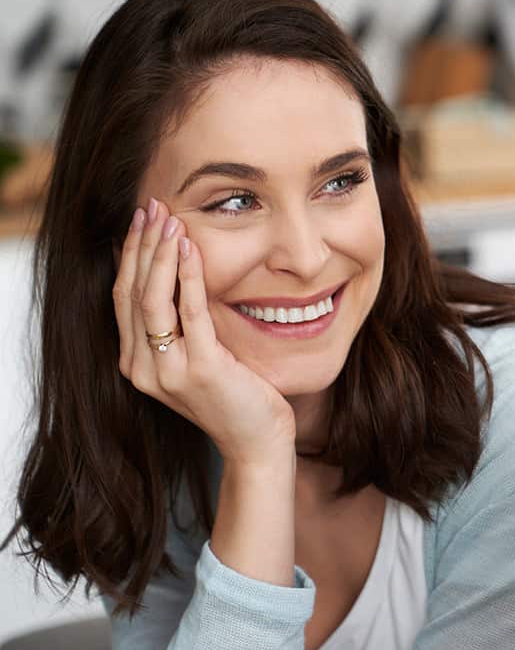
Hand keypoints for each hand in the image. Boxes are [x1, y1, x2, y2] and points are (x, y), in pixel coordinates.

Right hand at [113, 199, 295, 466]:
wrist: (257, 443)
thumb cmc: (237, 396)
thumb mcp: (199, 357)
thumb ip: (182, 326)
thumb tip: (179, 274)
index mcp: (136, 363)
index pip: (122, 297)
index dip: (128, 255)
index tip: (141, 219)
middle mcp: (142, 368)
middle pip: (131, 292)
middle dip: (141, 244)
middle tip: (152, 206)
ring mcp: (167, 371)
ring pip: (151, 298)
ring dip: (159, 253)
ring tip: (169, 218)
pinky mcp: (199, 370)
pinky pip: (190, 312)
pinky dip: (188, 275)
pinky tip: (190, 247)